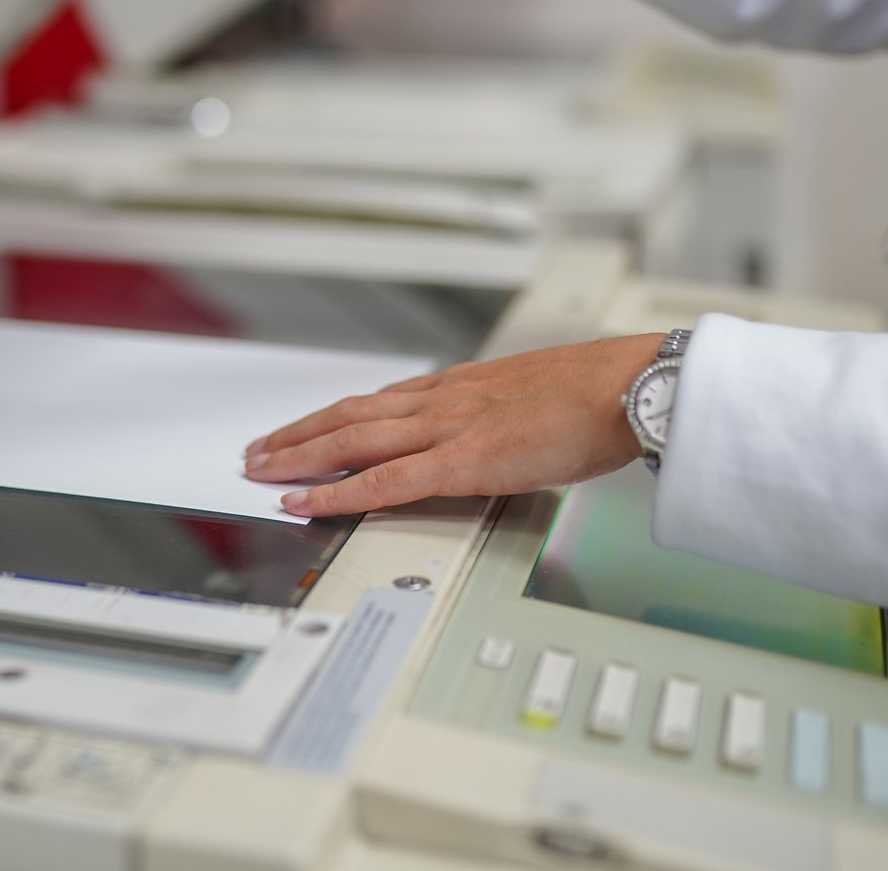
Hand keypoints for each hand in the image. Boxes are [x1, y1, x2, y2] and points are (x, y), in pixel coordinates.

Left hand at [244, 333, 664, 515]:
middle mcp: (443, 400)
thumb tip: (493, 438)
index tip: (305, 430)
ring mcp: (448, 428)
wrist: (628, 386)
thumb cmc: (598, 394)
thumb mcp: (532, 399)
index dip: (334, 417)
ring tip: (262, 470)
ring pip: (353, 439)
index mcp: (461, 387)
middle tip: (259, 449)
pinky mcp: (461, 460)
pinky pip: (384, 480)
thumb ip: (500, 418)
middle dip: (299, 433)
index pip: (380, 401)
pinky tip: (304, 501)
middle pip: (351, 415)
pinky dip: (338, 491)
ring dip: (300, 455)